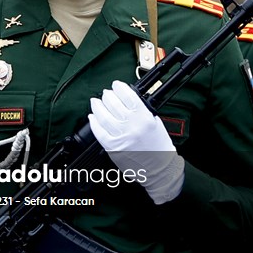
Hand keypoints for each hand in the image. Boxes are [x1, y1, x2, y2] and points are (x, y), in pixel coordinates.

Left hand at [88, 80, 184, 204]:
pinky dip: (94, 122)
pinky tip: (93, 117)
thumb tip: (124, 99)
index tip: (116, 85)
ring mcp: (121, 137)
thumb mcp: (155, 123)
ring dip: (98, 107)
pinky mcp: (112, 147)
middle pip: (114, 105)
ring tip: (96, 102)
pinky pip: (99, 132)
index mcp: (145, 119)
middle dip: (108, 96)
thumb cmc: (158, 146)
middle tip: (106, 93)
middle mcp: (132, 127)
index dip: (120, 88)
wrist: (159, 167)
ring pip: (104, 117)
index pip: (129, 97)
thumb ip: (140, 111)